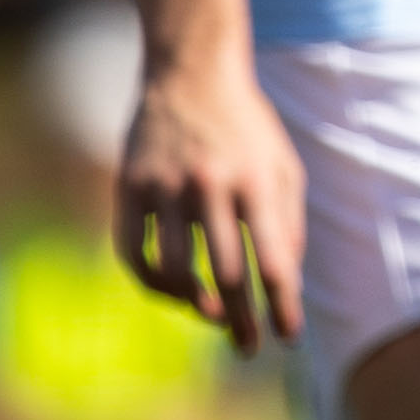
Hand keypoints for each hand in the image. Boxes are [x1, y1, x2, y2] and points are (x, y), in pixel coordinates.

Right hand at [112, 54, 305, 354]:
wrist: (191, 72)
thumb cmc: (247, 126)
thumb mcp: (283, 164)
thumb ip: (289, 221)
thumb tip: (286, 280)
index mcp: (257, 181)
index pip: (274, 260)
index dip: (281, 305)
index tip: (288, 337)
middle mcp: (211, 187)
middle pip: (226, 274)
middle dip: (240, 319)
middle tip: (249, 347)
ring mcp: (165, 187)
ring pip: (175, 270)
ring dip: (194, 303)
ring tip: (213, 316)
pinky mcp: (129, 188)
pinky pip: (133, 253)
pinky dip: (151, 281)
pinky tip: (174, 291)